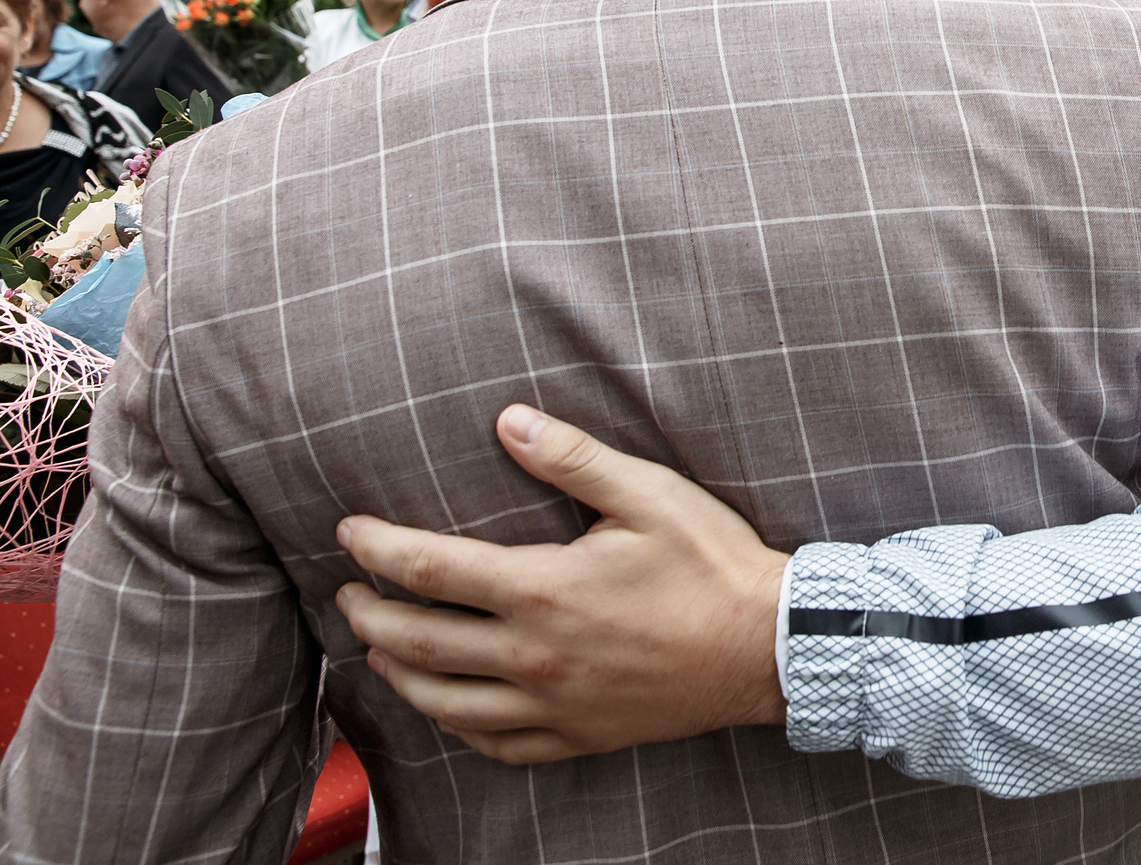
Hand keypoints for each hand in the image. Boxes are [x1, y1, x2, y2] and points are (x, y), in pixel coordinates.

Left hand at [333, 405, 790, 764]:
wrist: (765, 646)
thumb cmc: (711, 564)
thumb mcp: (649, 494)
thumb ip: (573, 459)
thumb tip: (508, 422)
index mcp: (543, 590)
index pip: (429, 569)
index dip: (377, 548)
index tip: (349, 533)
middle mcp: (533, 656)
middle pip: (417, 641)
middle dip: (369, 613)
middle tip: (348, 592)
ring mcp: (552, 704)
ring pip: (443, 702)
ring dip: (396, 673)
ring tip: (378, 647)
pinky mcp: (577, 736)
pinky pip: (494, 744)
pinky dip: (455, 726)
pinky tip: (447, 708)